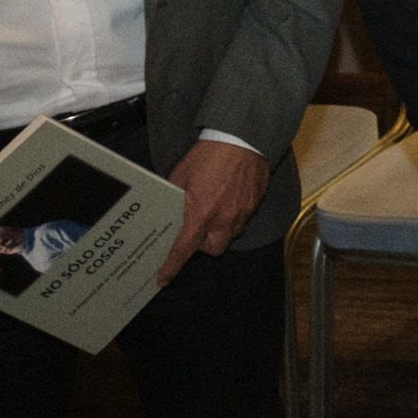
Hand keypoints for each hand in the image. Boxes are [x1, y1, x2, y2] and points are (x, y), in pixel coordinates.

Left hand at [158, 139, 271, 282]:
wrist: (242, 138)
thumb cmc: (209, 154)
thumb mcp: (181, 175)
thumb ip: (176, 198)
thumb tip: (169, 210)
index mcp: (201, 214)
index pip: (184, 249)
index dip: (171, 266)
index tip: (163, 278)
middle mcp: (224, 219)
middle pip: (213, 250)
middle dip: (203, 246)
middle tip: (195, 231)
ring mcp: (242, 213)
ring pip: (230, 237)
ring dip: (219, 232)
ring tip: (213, 214)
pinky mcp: (255, 204)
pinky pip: (242, 221)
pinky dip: (233, 218)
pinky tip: (227, 201)